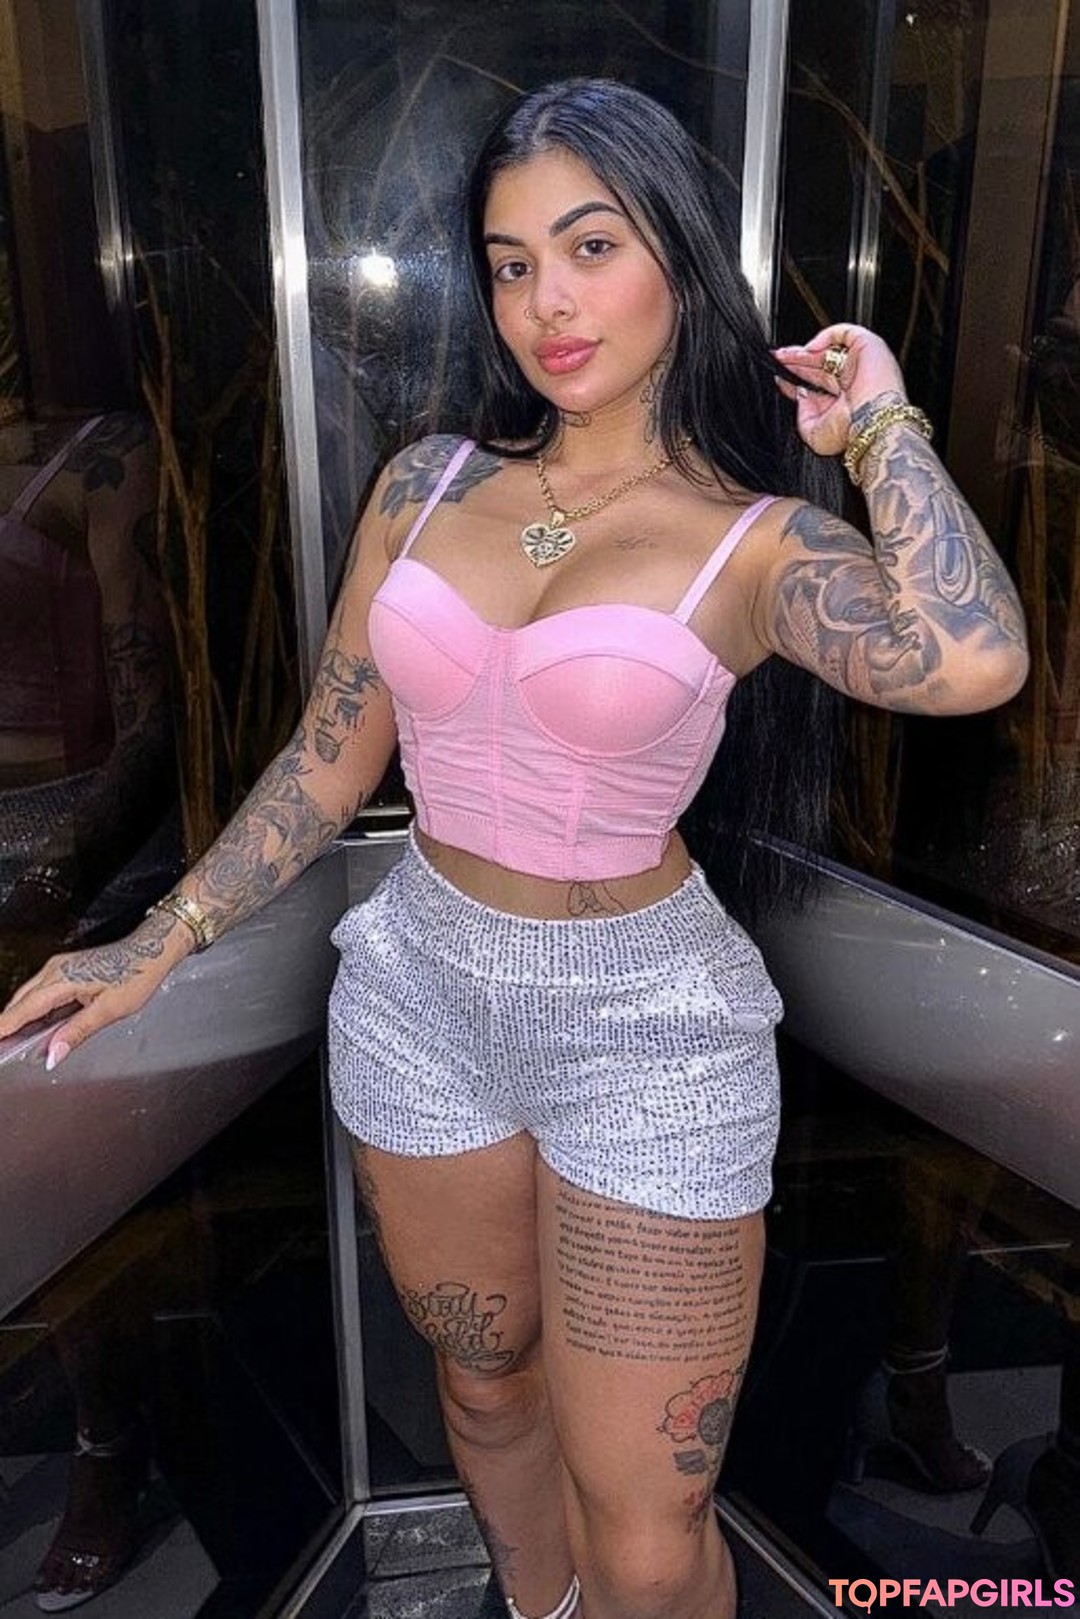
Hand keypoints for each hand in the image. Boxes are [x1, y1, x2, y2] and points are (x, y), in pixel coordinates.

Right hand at [0, 911, 190, 1068]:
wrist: (152, 950)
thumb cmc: (136, 975)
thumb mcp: (109, 1010)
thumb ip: (77, 1033)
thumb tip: (52, 1055)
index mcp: (63, 979)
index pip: (23, 1010)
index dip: (3, 1028)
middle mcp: (55, 970)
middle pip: (19, 1003)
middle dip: (6, 1026)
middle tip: (2, 1048)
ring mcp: (59, 967)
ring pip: (28, 997)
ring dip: (19, 1018)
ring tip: (12, 1043)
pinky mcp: (65, 969)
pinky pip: (39, 991)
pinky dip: (32, 1009)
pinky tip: (35, 1025)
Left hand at [773, 325, 907, 457]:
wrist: (871, 422)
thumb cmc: (850, 431)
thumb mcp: (813, 433)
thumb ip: (801, 414)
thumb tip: (798, 393)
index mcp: (843, 401)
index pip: (815, 384)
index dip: (795, 379)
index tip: (778, 377)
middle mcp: (852, 381)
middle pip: (818, 366)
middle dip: (795, 363)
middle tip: (776, 361)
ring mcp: (859, 363)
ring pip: (827, 351)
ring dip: (803, 352)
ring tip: (783, 356)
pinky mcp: (867, 345)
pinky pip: (843, 333)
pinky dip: (824, 337)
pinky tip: (808, 350)